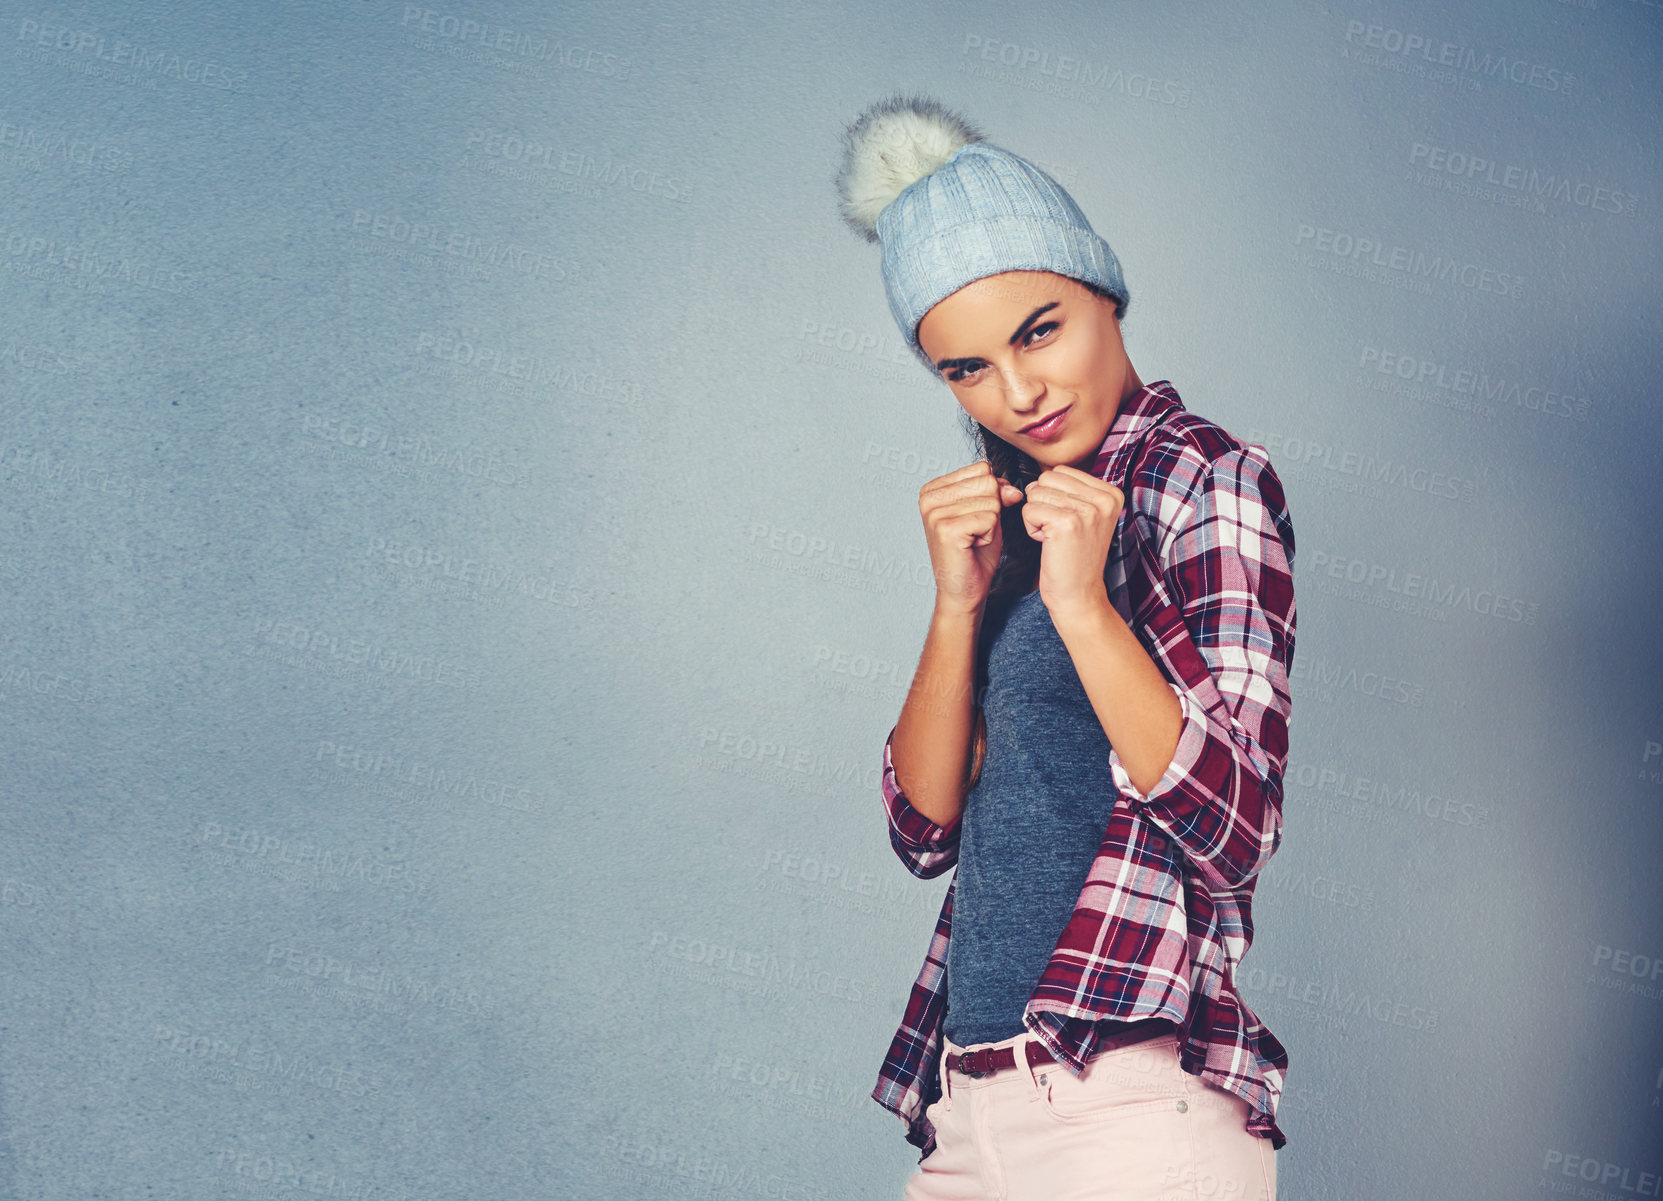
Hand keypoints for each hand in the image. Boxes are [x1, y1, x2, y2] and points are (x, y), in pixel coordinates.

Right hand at [918, 461, 1024, 616]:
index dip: (991, 495)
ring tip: (973, 539)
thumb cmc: (974, 553)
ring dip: (991, 524)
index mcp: (933, 488)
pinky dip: (989, 535)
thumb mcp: (989, 512)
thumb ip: (998, 491)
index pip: (982, 469)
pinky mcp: (946, 529)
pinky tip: (973, 546)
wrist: (964, 590)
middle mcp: (929, 497)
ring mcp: (935, 513)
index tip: (976, 518)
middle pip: (988, 482)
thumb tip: (1013, 489)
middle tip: (975, 532)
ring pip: (991, 500)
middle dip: (992, 509)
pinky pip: (990, 518)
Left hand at [1020, 465, 1123, 617]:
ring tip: (1055, 538)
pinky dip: (1031, 528)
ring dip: (1037, 517)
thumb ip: (1068, 491)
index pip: (1061, 471)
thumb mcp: (1084, 517)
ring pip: (1035, 493)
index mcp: (1111, 493)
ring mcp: (1086, 510)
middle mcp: (1104, 499)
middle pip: (1046, 479)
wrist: (1079, 594)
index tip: (1068, 522)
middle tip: (1059, 530)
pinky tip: (1048, 544)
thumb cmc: (1075, 557)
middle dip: (1043, 504)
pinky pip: (1029, 509)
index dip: (1053, 496)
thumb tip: (1033, 482)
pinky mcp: (1066, 523)